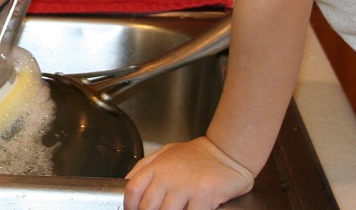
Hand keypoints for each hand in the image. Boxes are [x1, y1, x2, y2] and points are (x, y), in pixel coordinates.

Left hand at [123, 137, 253, 209]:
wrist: (228, 152)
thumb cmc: (198, 155)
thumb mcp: (167, 153)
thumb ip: (146, 166)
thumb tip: (127, 182)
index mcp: (157, 166)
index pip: (132, 189)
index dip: (130, 206)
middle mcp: (169, 176)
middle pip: (147, 207)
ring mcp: (186, 186)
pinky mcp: (203, 195)